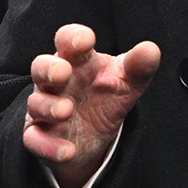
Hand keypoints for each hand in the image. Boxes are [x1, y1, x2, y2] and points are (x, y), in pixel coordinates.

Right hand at [22, 24, 160, 187]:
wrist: (92, 134)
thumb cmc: (104, 94)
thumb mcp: (125, 81)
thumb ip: (137, 66)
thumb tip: (151, 50)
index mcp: (75, 60)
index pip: (67, 41)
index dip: (73, 37)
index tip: (87, 40)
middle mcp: (55, 81)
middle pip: (41, 67)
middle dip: (49, 68)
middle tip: (63, 72)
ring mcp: (44, 108)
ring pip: (36, 103)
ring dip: (49, 106)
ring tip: (66, 111)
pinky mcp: (40, 135)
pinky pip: (36, 139)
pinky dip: (49, 146)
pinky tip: (67, 150)